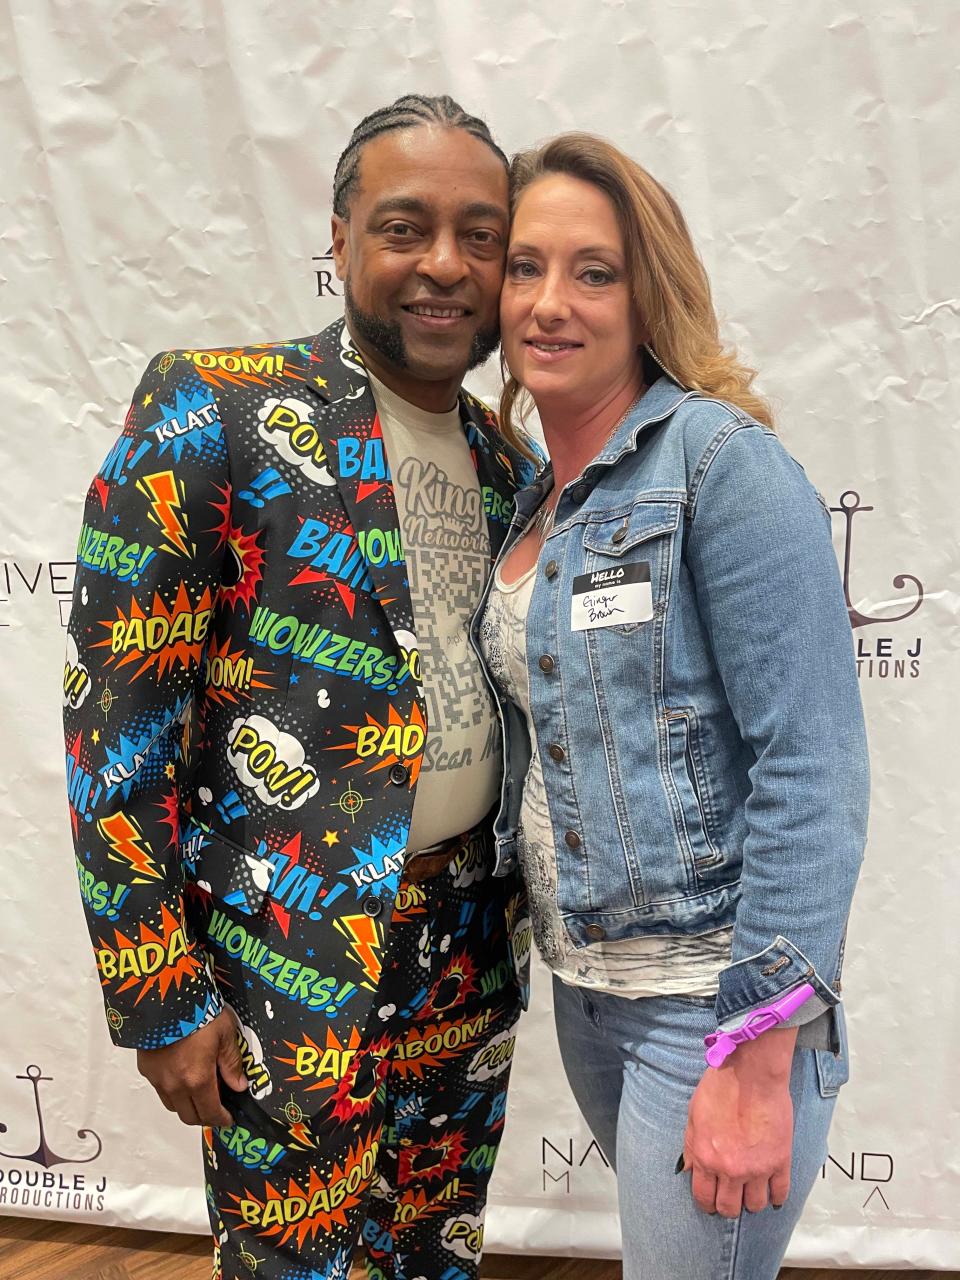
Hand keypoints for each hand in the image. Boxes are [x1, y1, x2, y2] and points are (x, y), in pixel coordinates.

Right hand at [136, 1009, 247, 1126]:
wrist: (164, 995)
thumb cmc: (197, 1011)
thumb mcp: (225, 1034)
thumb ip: (232, 1063)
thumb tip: (239, 1085)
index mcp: (197, 1080)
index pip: (210, 1113)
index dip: (221, 1119)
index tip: (228, 1118)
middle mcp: (174, 1085)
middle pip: (189, 1116)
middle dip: (205, 1116)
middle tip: (216, 1107)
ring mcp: (157, 1078)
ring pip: (173, 1105)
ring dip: (187, 1104)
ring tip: (199, 1090)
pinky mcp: (146, 1068)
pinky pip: (160, 1089)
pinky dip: (172, 1090)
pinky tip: (182, 1074)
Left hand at [681, 1027, 797, 1217]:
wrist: (751, 1074)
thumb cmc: (721, 1088)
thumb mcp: (693, 1116)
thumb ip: (691, 1147)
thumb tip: (688, 1170)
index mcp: (706, 1158)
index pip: (704, 1197)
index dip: (707, 1204)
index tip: (711, 1203)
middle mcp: (730, 1169)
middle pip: (729, 1208)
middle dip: (728, 1207)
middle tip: (731, 1199)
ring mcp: (757, 1168)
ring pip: (755, 1205)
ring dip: (752, 1202)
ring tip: (751, 1193)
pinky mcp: (780, 1161)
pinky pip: (781, 1192)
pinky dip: (777, 1197)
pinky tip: (773, 1194)